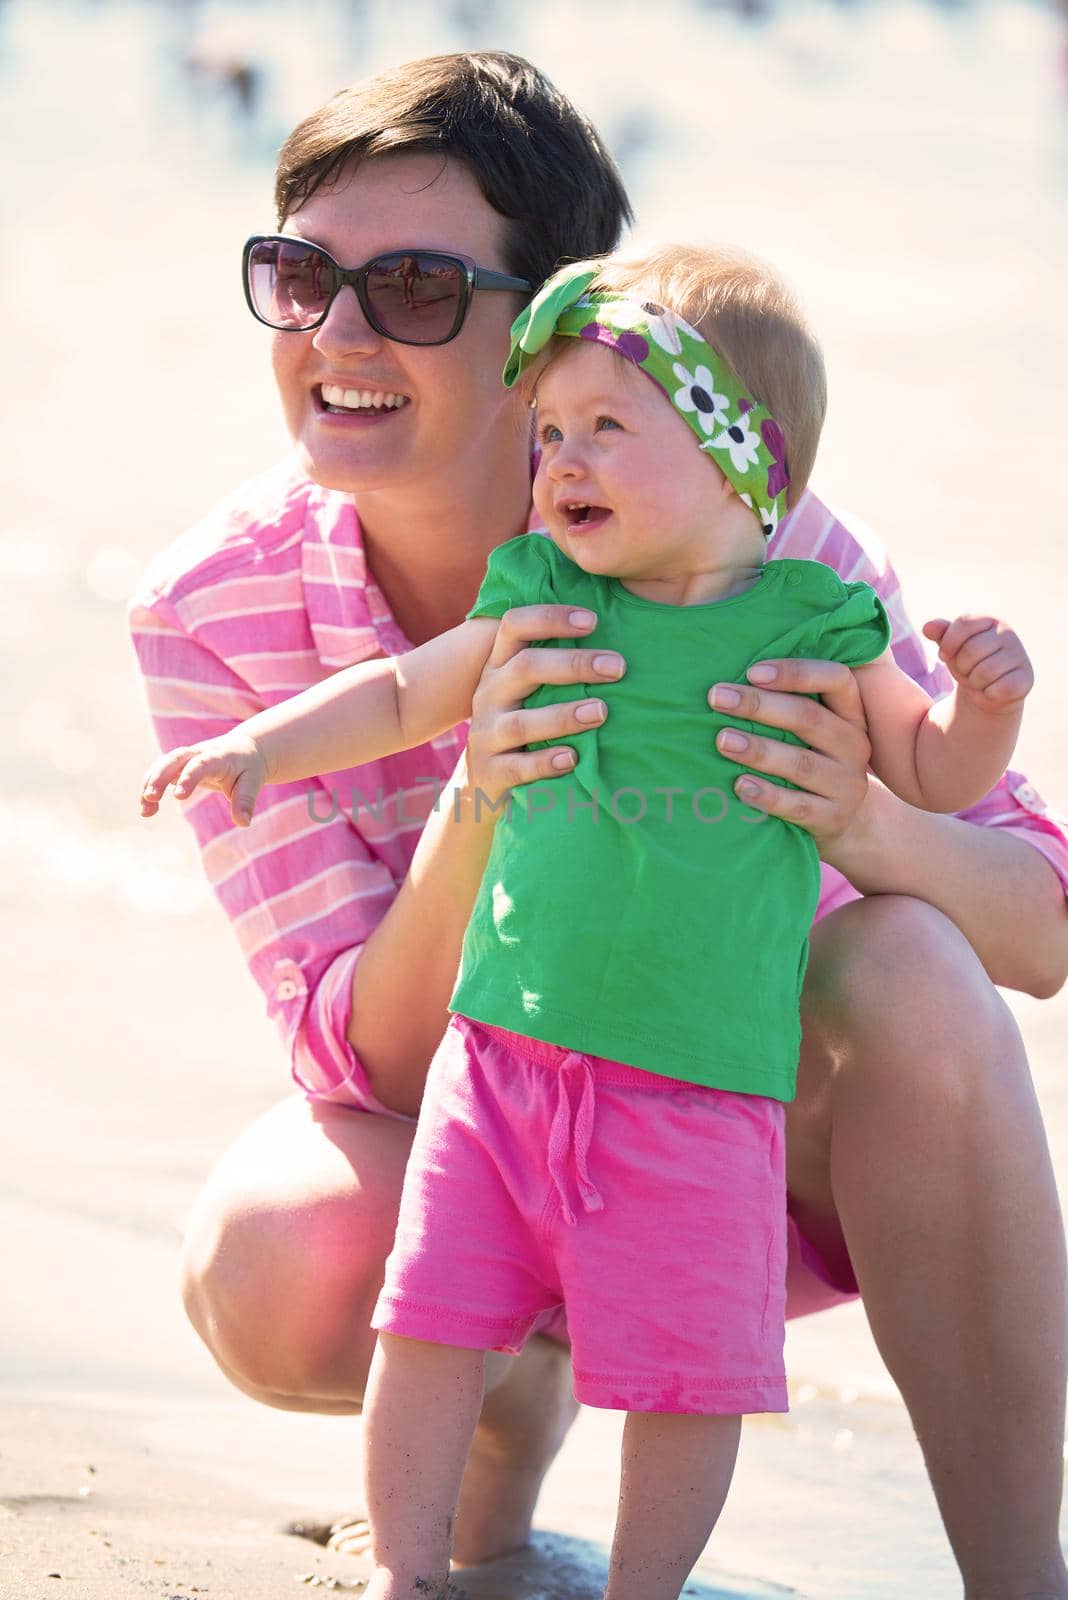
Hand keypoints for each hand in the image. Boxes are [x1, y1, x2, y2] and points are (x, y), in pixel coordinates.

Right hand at [139, 731, 268, 827]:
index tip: (178, 796)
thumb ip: (245, 801)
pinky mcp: (178, 765)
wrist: (243, 748)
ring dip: (150, 784)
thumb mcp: (253, 782)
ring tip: (145, 811)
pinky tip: (147, 811)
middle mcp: (198, 753)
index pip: (201, 764)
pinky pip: (159, 773)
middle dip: (160, 776)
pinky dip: (150, 788)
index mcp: (218, 756)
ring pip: (162, 764)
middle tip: (151, 797)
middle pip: (174, 759)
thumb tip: (243, 823)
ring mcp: (185, 758)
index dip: (189, 777)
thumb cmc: (248, 767)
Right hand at [464, 606, 626, 806]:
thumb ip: (557, 666)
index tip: (592, 620)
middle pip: (525, 668)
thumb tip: (616, 645)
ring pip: (521, 722)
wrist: (484, 782)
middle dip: (573, 665)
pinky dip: (545, 763)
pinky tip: (572, 758)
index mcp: (500, 666)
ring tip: (601, 712)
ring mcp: (486, 734)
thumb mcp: (528, 690)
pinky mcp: (489, 772)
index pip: (515, 626)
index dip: (550, 618)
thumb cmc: (524, 725)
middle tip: (617, 667)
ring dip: (563, 716)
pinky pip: (517, 767)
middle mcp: (489, 694)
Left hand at [707, 658, 870, 854]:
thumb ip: (789, 704)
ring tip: (722, 740)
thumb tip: (731, 682)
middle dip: (759, 705)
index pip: (835, 679)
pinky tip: (740, 785)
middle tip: (717, 698)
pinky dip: (767, 795)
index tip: (752, 672)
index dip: (795, 672)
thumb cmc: (815, 760)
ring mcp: (847, 784)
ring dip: (758, 750)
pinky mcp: (833, 818)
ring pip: (801, 764)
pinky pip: (797, 806)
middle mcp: (854, 745)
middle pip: (809, 718)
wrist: (850, 822)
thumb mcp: (817, 731)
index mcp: (851, 714)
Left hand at [922, 615, 1033, 714]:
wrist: (988, 691)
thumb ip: (941, 634)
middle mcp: (1008, 634)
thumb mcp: (951, 647)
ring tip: (978, 680)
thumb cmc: (968, 664)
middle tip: (968, 671)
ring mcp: (1020, 655)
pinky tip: (991, 691)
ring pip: (984, 672)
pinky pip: (998, 689)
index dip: (948, 643)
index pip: (963, 623)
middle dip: (962, 667)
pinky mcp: (1026, 678)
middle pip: (971, 650)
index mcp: (990, 620)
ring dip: (974, 682)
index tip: (945, 655)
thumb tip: (928, 627)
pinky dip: (988, 694)